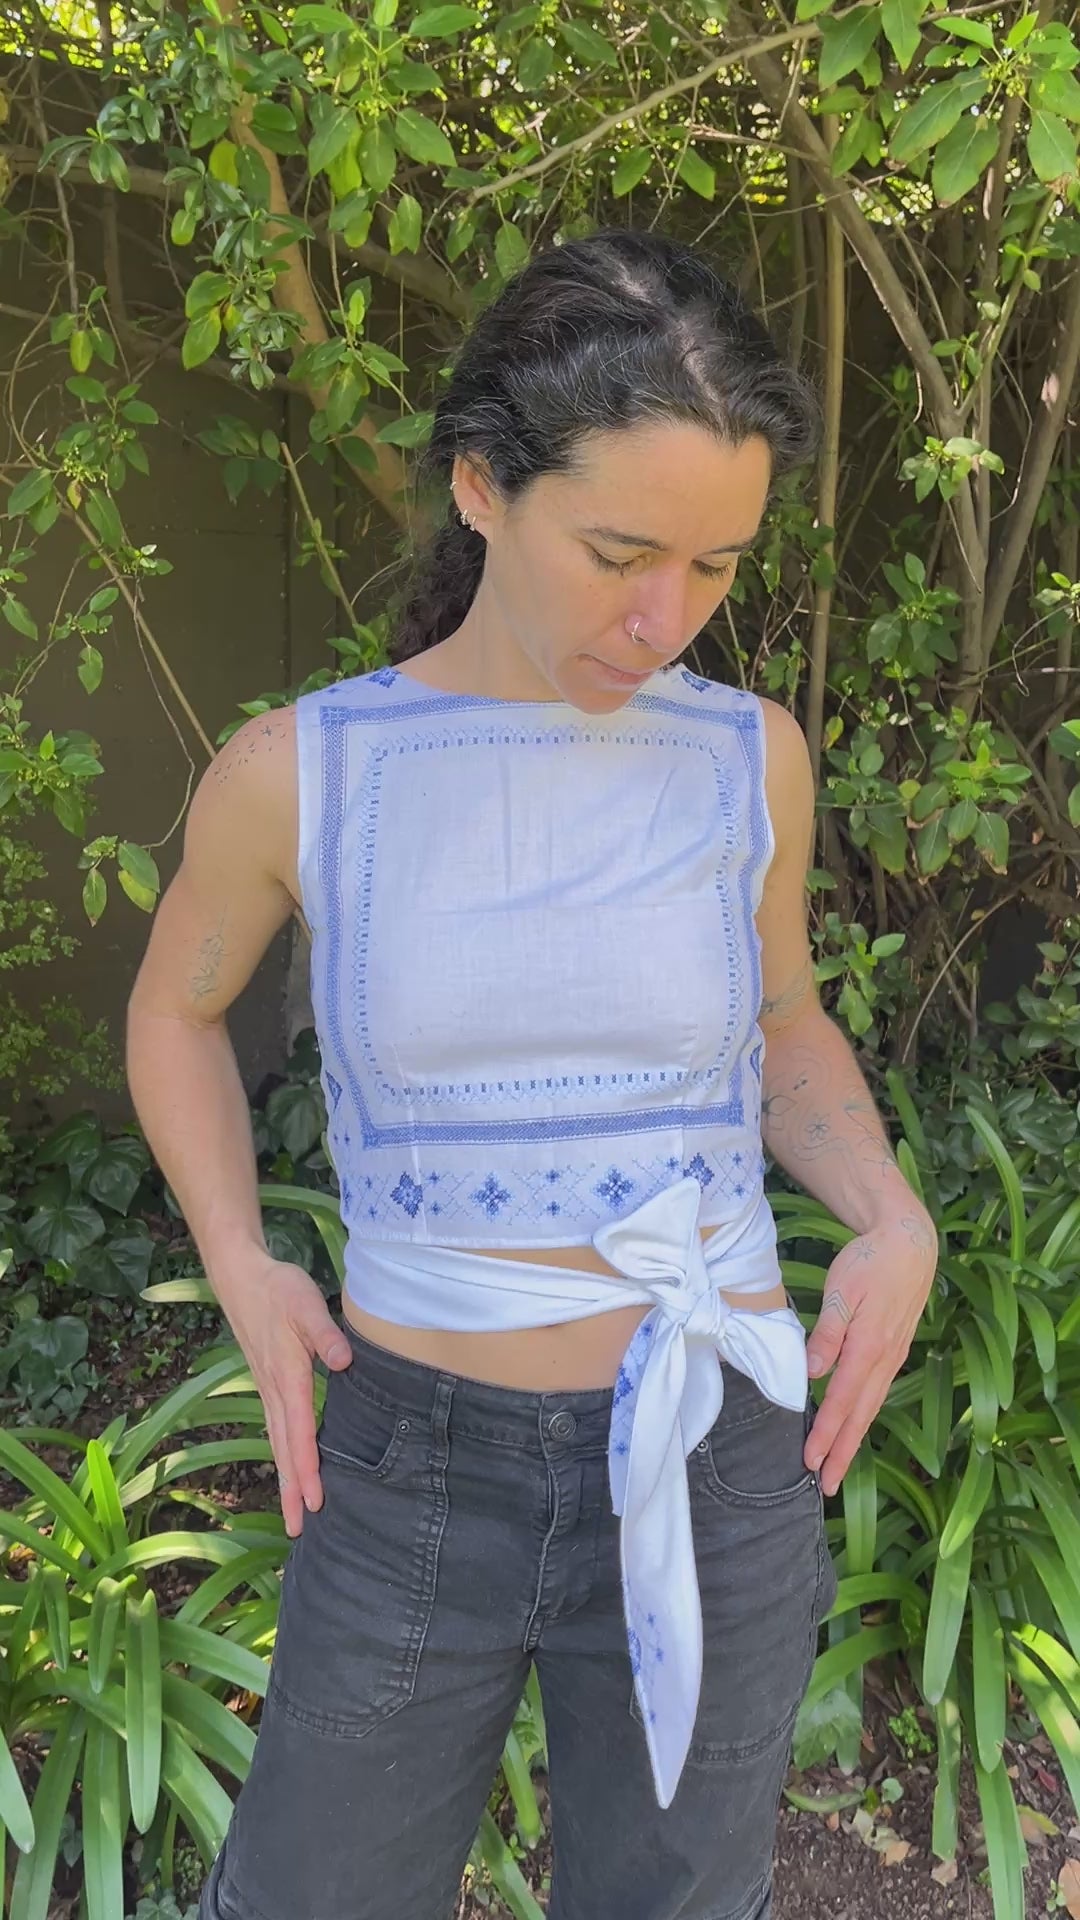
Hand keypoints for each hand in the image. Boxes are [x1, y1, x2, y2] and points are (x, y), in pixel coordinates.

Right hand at [217, 1255, 353, 1536]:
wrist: (241, 1277)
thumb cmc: (278, 1289)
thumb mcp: (306, 1303)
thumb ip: (325, 1333)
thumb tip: (344, 1360)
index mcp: (287, 1376)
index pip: (299, 1432)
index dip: (307, 1469)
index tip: (315, 1502)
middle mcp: (274, 1390)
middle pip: (284, 1449)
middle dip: (291, 1491)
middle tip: (299, 1530)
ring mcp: (267, 1389)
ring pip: (277, 1443)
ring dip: (285, 1478)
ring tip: (293, 1513)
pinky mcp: (267, 1382)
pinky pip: (276, 1428)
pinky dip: (282, 1454)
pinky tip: (289, 1466)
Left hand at [803, 1209, 936, 1496]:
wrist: (909, 1244)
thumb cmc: (870, 1263)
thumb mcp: (841, 1290)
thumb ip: (827, 1332)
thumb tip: (812, 1372)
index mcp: (868, 1347)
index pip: (842, 1400)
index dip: (826, 1433)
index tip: (811, 1462)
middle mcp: (885, 1360)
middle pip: (860, 1416)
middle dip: (842, 1453)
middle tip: (826, 1487)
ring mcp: (893, 1358)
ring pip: (871, 1408)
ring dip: (853, 1440)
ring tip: (838, 1469)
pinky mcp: (894, 1352)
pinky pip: (877, 1394)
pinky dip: (863, 1417)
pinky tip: (854, 1427)